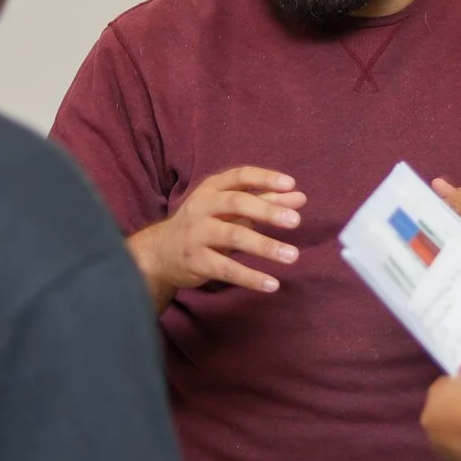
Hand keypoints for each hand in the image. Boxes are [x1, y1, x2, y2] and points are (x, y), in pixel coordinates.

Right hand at [129, 167, 308, 302]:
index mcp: (211, 188)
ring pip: (233, 236)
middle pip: (237, 203)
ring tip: (292, 255)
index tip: (291, 184)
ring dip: (265, 246)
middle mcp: (202, 206)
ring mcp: (197, 233)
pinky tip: (272, 284)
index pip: (239, 176)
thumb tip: (300, 198)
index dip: (265, 178)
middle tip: (296, 221)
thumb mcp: (229, 210)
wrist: (160, 252)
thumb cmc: (204, 224)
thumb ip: (264, 202)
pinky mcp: (196, 261)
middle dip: (267, 211)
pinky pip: (226, 268)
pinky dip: (250, 277)